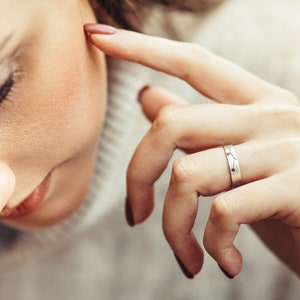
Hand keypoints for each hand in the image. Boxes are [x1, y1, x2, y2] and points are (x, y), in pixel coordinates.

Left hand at [85, 24, 299, 277]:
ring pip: (187, 175)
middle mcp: (270, 116)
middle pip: (172, 123)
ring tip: (187, 256)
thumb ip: (193, 127)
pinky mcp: (295, 189)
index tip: (97, 36)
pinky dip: (210, 246)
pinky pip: (221, 212)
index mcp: (256, 103)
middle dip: (138, 174)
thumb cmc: (282, 198)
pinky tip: (224, 262)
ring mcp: (284, 150)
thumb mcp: (237, 159)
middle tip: (136, 214)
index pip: (192, 62)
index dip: (142, 47)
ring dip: (173, 226)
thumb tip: (146, 93)